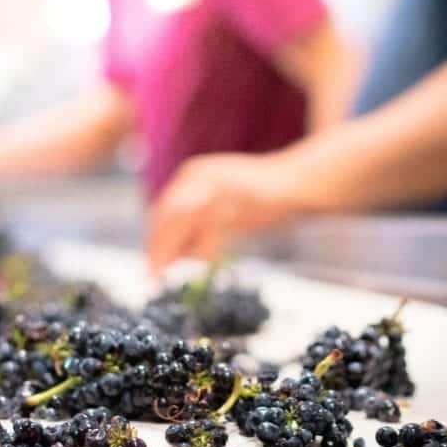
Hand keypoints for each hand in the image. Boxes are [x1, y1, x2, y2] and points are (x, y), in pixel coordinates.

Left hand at [148, 153, 307, 272]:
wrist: (296, 179)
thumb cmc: (259, 197)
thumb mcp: (218, 200)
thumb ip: (196, 218)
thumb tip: (175, 250)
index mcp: (192, 173)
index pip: (163, 208)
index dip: (154, 238)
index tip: (151, 261)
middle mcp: (201, 176)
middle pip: (168, 214)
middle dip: (157, 246)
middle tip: (153, 273)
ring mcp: (219, 185)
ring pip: (182, 219)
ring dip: (172, 249)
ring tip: (166, 272)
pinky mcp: (238, 199)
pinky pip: (211, 229)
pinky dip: (203, 248)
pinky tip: (203, 259)